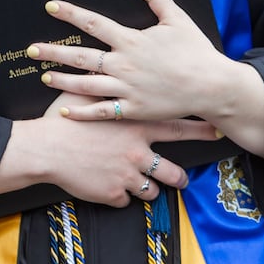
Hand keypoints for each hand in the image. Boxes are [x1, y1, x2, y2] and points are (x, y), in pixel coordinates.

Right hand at [16, 92, 214, 207]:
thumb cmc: (64, 119)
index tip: (217, 130)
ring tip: (145, 188)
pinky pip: (125, 201)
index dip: (199, 129)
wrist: (46, 148)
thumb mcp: (86, 94)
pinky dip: (120, 197)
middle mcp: (137, 152)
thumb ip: (103, 83)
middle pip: (172, 170)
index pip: (176, 127)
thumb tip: (104, 62)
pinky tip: (112, 190)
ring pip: (151, 190)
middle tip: (186, 179)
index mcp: (135, 125)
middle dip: (182, 177)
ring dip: (149, 189)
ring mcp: (127, 175)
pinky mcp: (112, 193)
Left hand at [31, 0, 232, 124]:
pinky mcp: (132, 110)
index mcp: (132, 40)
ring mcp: (127, 89)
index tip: (51, 7)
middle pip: (81, 56)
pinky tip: (64, 112)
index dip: (71, 13)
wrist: (211, 86)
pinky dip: (81, 113)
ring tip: (43, 76)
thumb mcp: (176, 18)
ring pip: (86, 85)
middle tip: (31, 50)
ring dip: (62, 81)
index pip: (94, 22)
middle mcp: (124, 64)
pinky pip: (101, 111)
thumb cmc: (196, 51)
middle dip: (54, 52)